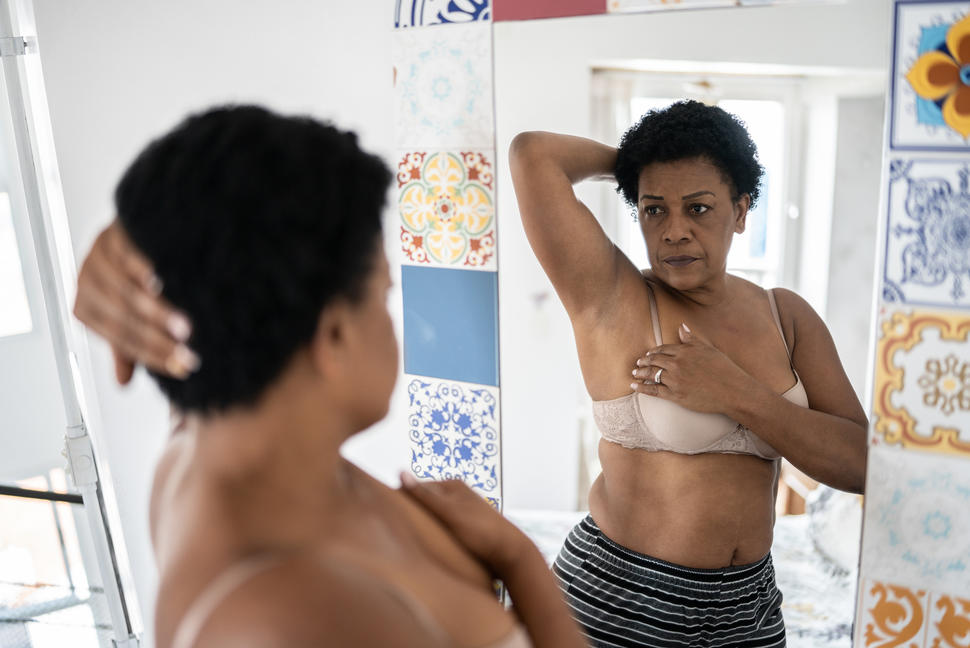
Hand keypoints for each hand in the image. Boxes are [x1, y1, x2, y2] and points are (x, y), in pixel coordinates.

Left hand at [73, 221, 197, 382]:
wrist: (139, 226)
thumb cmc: (132, 276)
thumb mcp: (127, 313)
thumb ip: (127, 344)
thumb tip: (123, 383)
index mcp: (86, 308)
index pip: (122, 338)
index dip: (154, 356)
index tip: (185, 368)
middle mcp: (85, 283)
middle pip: (123, 318)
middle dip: (158, 339)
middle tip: (189, 353)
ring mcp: (97, 256)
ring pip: (125, 291)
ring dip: (157, 312)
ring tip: (185, 327)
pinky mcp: (113, 233)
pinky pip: (129, 256)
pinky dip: (145, 270)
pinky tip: (165, 281)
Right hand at [399, 473, 529, 576]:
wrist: (511, 553)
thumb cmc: (480, 532)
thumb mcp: (448, 513)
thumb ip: (424, 496)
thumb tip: (399, 471)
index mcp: (452, 485)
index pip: (416, 488)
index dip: (400, 499)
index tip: (384, 513)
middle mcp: (457, 494)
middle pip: (425, 501)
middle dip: (411, 512)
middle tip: (393, 528)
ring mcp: (462, 510)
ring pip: (433, 515)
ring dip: (422, 524)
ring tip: (408, 537)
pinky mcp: (466, 526)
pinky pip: (441, 526)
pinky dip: (433, 532)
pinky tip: (427, 543)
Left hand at [630, 323, 753, 413]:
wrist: (733, 390)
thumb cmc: (724, 369)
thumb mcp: (708, 349)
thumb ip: (692, 339)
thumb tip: (681, 326)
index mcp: (685, 351)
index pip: (663, 349)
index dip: (654, 352)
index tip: (648, 354)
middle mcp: (677, 364)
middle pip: (654, 361)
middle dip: (644, 362)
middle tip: (638, 364)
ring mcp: (675, 380)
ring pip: (652, 375)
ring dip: (640, 373)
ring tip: (634, 374)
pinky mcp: (675, 395)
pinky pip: (654, 391)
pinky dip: (642, 388)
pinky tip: (635, 386)